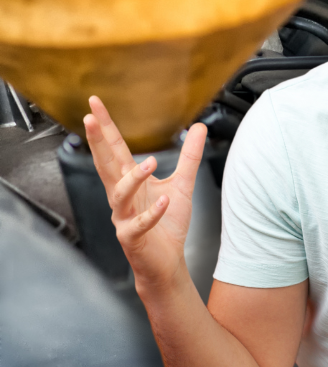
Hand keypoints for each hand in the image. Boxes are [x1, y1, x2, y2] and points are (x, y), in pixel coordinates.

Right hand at [83, 96, 207, 292]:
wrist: (167, 262)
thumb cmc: (168, 225)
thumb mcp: (182, 184)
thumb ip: (189, 156)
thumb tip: (199, 127)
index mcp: (130, 181)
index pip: (115, 149)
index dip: (105, 127)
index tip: (94, 104)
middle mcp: (122, 197)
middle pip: (106, 165)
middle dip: (97, 142)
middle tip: (90, 118)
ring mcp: (123, 217)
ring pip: (119, 194)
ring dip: (133, 178)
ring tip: (151, 162)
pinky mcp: (132, 238)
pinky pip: (138, 224)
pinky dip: (151, 213)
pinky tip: (163, 201)